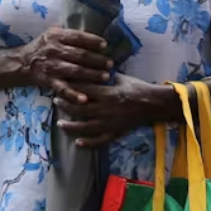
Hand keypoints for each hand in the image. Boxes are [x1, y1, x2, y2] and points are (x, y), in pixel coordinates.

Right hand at [23, 27, 111, 103]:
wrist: (21, 63)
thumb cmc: (41, 47)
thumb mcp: (51, 35)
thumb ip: (68, 35)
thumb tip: (92, 35)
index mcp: (56, 36)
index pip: (77, 36)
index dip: (92, 41)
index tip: (105, 45)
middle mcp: (54, 50)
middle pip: (80, 55)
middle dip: (97, 60)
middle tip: (110, 64)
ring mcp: (51, 66)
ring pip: (76, 71)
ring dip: (92, 74)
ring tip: (106, 77)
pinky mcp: (48, 80)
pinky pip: (63, 89)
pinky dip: (74, 95)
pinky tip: (85, 99)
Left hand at [56, 74, 178, 146]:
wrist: (155, 104)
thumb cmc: (138, 88)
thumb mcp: (121, 77)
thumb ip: (105, 76)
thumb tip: (91, 68)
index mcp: (106, 94)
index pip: (82, 91)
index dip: (69, 88)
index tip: (59, 85)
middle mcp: (105, 109)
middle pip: (79, 109)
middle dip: (65, 106)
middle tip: (56, 102)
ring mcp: (110, 123)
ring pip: (85, 127)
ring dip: (71, 126)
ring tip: (60, 124)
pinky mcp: (116, 132)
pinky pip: (100, 141)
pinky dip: (88, 143)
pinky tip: (78, 142)